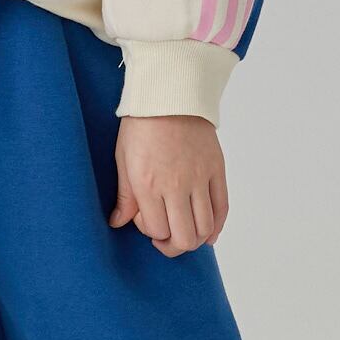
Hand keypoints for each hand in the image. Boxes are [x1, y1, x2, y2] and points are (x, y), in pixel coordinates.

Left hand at [109, 115, 226, 256]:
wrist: (170, 93)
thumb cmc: (142, 124)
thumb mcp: (123, 159)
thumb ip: (125, 196)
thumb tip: (117, 222)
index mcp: (149, 184)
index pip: (156, 230)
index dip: (150, 231)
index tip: (144, 218)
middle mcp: (177, 186)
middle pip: (184, 237)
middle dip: (172, 245)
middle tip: (165, 238)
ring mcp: (200, 178)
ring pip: (205, 228)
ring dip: (194, 238)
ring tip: (184, 232)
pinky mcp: (216, 170)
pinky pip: (222, 209)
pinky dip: (216, 227)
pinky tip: (208, 233)